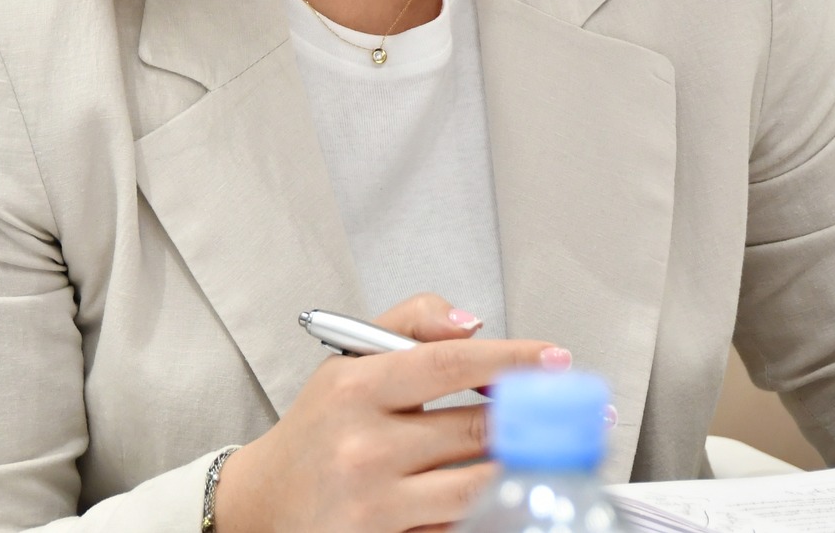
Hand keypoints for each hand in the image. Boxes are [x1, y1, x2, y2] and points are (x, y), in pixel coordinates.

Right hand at [212, 294, 568, 532]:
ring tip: (547, 453)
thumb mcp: (348, 361)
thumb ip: (410, 322)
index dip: (513, 359)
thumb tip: (472, 323)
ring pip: (477, 486)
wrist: (262, 505)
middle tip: (572, 412)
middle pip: (474, 428)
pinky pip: (456, 529)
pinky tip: (504, 497)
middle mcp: (361, 446)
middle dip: (531, 419)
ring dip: (518, 468)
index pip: (451, 363)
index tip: (556, 359)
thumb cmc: (319, 428)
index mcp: (354, 388)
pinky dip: (485, 511)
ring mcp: (373, 503)